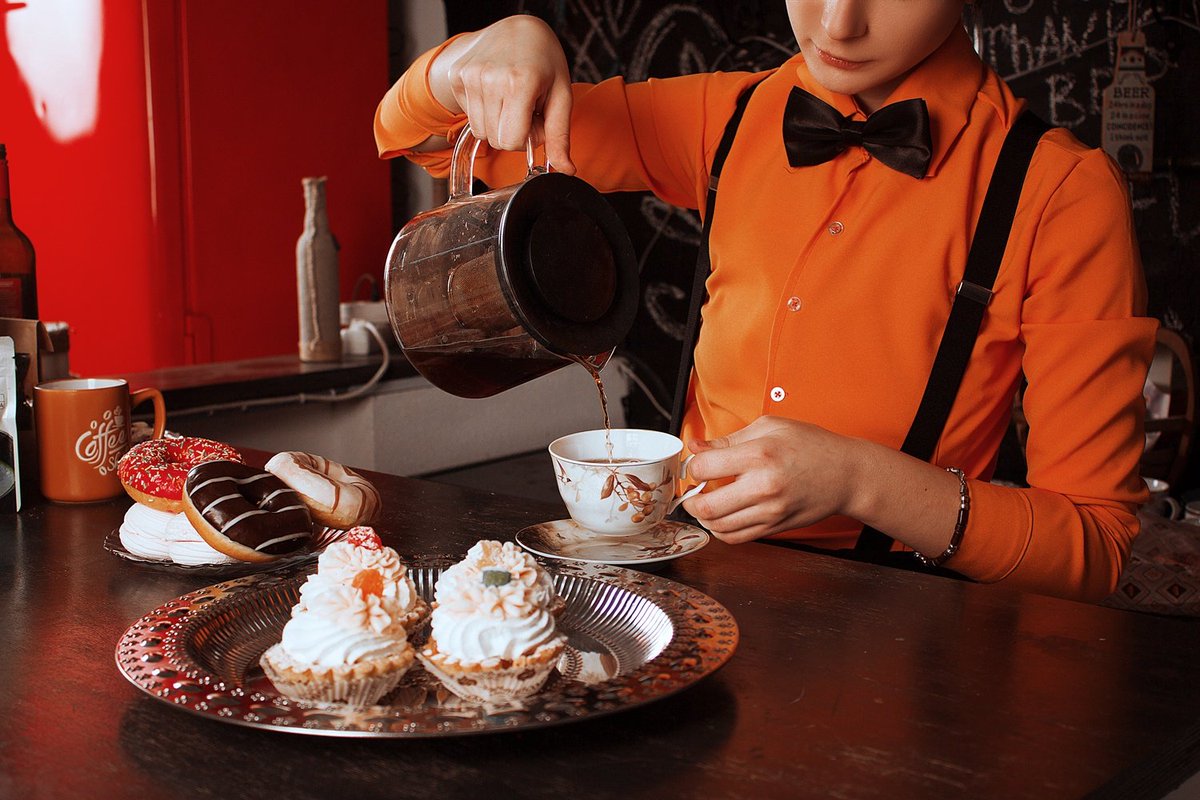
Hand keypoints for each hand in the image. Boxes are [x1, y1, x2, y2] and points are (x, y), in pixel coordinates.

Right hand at [431, 15, 574, 172]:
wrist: (517, 29)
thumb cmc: (544, 61)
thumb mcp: (561, 95)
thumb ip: (560, 136)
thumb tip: (566, 171)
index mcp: (519, 83)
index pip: (512, 143)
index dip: (527, 138)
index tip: (536, 119)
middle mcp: (489, 79)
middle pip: (496, 141)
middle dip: (514, 133)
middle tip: (526, 108)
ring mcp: (469, 77)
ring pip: (481, 133)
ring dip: (498, 124)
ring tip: (512, 100)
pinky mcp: (457, 78)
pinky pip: (470, 118)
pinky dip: (485, 112)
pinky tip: (497, 93)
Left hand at [681, 416, 857, 543]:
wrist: (846, 474)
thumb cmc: (811, 446)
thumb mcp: (770, 427)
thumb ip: (728, 439)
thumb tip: (696, 447)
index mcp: (759, 455)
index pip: (704, 468)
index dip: (693, 467)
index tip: (697, 465)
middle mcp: (764, 486)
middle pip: (706, 506)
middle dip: (690, 499)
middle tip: (694, 491)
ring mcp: (770, 511)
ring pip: (719, 527)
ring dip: (704, 517)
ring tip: (706, 504)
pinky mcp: (775, 526)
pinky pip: (737, 538)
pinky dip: (721, 530)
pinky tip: (723, 517)